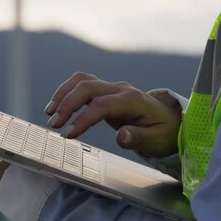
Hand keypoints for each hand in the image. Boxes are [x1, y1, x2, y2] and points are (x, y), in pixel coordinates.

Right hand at [44, 72, 181, 157]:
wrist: (170, 121)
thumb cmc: (163, 132)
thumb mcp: (156, 140)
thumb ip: (138, 138)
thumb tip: (121, 136)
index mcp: (133, 100)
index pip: (102, 105)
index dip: (83, 118)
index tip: (69, 135)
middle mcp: (120, 89)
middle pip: (88, 87)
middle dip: (67, 104)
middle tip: (54, 125)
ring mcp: (112, 88)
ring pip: (82, 81)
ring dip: (63, 94)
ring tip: (49, 114)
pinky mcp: (105, 92)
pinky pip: (82, 85)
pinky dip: (66, 93)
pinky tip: (56, 107)